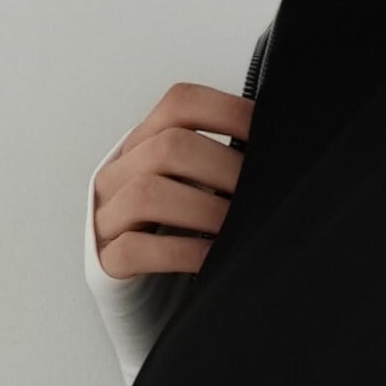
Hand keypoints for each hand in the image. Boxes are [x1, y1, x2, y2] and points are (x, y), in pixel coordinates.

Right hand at [92, 83, 253, 281]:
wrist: (142, 282)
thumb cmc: (178, 227)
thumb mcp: (197, 182)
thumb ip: (223, 160)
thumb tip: (280, 153)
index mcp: (146, 142)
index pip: (180, 104)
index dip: (228, 112)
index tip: (264, 134)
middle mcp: (121, 171)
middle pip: (169, 147)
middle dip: (223, 169)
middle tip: (258, 195)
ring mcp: (108, 214)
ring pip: (147, 194)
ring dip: (204, 210)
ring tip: (236, 227)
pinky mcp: (106, 258)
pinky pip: (135, 249)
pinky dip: (181, 252)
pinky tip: (211, 258)